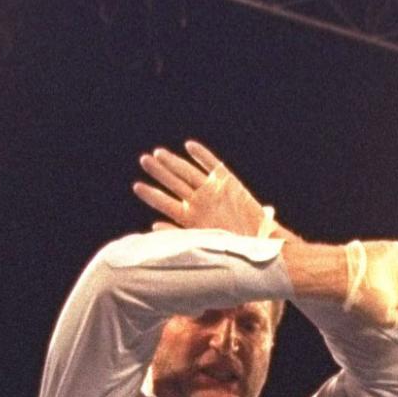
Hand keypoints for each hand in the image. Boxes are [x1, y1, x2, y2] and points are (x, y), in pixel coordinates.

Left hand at [132, 140, 272, 236]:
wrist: (260, 243)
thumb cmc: (232, 250)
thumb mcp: (202, 243)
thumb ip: (178, 234)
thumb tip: (153, 227)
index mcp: (189, 218)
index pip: (165, 203)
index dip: (152, 194)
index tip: (137, 186)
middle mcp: (199, 202)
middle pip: (174, 183)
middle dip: (159, 172)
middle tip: (144, 160)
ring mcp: (212, 190)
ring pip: (188, 172)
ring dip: (174, 162)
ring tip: (159, 153)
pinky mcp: (228, 181)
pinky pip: (212, 165)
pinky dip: (202, 155)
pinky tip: (189, 146)